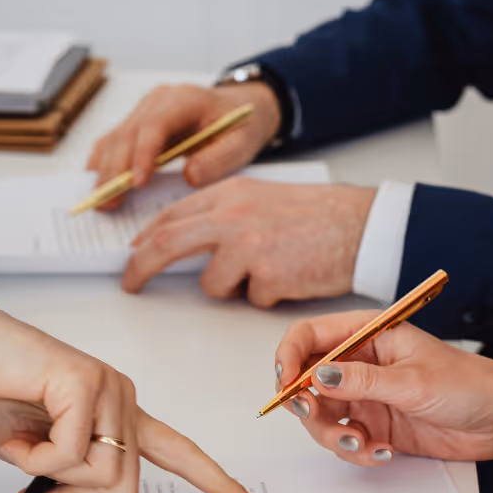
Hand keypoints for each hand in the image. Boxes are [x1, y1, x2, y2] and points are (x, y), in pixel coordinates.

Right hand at [0, 303, 261, 492]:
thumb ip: (65, 478)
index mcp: (119, 415)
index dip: (215, 483)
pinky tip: (14, 433)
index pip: (180, 453)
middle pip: (125, 489)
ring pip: (103, 475)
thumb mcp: (33, 455)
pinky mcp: (86, 383)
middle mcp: (124, 400)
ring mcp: (109, 389)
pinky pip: (70, 453)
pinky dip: (33, 458)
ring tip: (20, 446)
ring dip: (50, 478)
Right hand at [87, 82, 280, 208]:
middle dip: (116, 169)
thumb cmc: (241, 126)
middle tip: (109, 201)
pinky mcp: (138, 123)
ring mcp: (145, 109)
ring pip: (115, 137)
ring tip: (101, 200)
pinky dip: (104, 163)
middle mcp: (159, 100)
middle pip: (127, 132)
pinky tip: (99, 183)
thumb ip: (219, 159)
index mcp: (186, 99)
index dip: (142, 153)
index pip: (155, 124)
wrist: (240, 109)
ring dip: (105, 170)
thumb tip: (189, 176)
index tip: (137, 183)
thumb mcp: (242, 144)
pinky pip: (114, 141)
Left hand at [123, 179, 375, 305]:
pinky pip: (250, 299)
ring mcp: (248, 247)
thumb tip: (184, 240)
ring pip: (212, 284)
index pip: (171, 215)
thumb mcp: (261, 199)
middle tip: (131, 284)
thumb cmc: (317, 215)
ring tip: (269, 270)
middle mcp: (232, 217)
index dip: (145, 238)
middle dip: (141, 266)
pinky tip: (291, 276)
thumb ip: (222, 214)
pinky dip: (267, 295)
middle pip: (167, 244)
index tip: (133, 253)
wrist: (361, 226)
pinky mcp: (268, 277)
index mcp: (229, 193)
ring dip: (232, 288)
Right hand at [275, 311, 492, 492]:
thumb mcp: (413, 381)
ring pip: (321, 417)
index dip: (289, 356)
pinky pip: (345, 441)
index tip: (287, 382)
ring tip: (361, 445)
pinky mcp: (374, 426)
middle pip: (306, 381)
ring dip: (332, 435)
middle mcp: (359, 365)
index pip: (309, 336)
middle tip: (316, 417)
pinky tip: (383, 453)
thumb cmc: (470, 385)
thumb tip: (317, 376)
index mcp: (367, 335)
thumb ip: (362, 382)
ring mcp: (365, 397)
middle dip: (306, 405)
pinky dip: (356, 452)